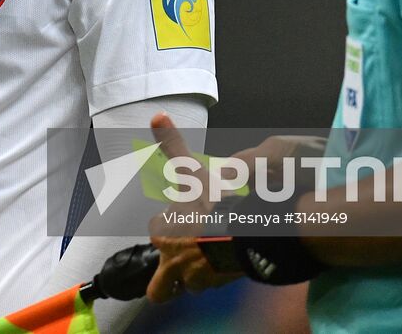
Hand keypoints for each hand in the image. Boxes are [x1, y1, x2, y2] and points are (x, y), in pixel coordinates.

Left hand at [146, 113, 243, 302]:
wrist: (244, 234)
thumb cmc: (213, 204)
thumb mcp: (191, 169)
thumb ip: (173, 145)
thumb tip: (157, 116)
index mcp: (165, 233)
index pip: (157, 230)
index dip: (166, 223)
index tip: (178, 217)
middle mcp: (175, 261)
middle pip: (159, 285)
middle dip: (166, 277)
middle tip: (180, 260)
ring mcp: (197, 278)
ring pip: (187, 286)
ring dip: (194, 276)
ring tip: (208, 260)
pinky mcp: (220, 286)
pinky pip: (214, 286)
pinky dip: (218, 277)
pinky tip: (227, 263)